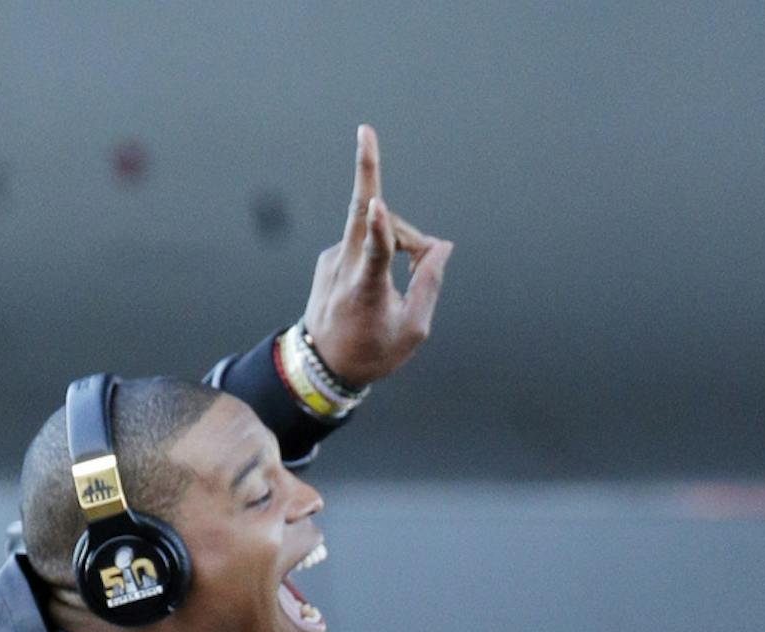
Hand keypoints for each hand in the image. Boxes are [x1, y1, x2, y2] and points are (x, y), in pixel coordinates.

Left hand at [301, 125, 451, 389]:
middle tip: (365, 131)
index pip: (376, 253)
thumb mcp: (413, 329)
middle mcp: (346, 268)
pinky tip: (390, 275)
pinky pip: (365, 242)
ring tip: (418, 265)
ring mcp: (334, 259)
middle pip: (360, 212)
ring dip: (401, 238)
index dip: (381, 229)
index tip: (376, 206)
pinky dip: (384, 250)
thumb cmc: (373, 351)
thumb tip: (442, 245)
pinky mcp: (329, 257)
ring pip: (374, 230)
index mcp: (367, 290)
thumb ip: (429, 283)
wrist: (323, 367)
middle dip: (366, 170)